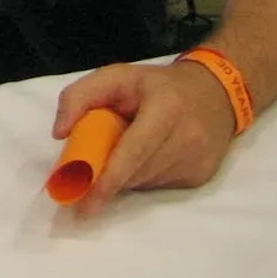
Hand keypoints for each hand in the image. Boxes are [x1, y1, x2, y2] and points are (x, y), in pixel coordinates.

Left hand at [53, 61, 237, 216]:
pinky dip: (144, 178)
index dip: (108, 179)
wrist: (217, 92)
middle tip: (86, 177)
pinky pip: (160, 186)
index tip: (84, 201)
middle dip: (108, 179)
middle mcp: (187, 137)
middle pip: (135, 172)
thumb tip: (60, 133)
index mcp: (166, 108)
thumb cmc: (157, 86)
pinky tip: (149, 158)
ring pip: (145, 183)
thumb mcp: (117, 76)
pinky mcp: (202, 176)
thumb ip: (80, 96)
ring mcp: (198, 160)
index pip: (133, 152)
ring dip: (126, 177)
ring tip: (127, 152)